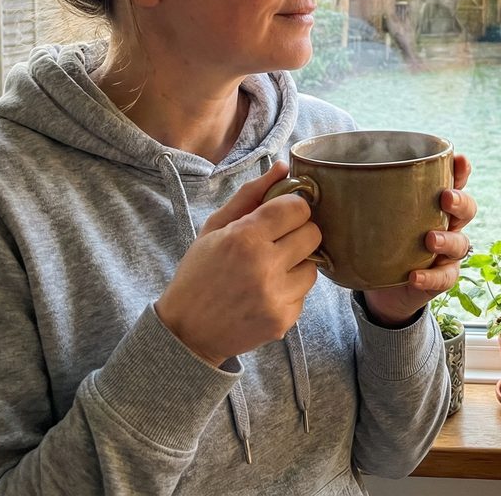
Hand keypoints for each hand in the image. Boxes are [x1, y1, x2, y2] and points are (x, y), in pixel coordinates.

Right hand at [155, 161, 320, 366]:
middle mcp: (265, 267)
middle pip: (313, 234)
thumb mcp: (214, 228)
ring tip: (269, 270)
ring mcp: (276, 297)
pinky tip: (266, 293)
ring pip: (313, 266)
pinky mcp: (284, 321)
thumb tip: (284, 167)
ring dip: (297, 264)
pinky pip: (304, 294)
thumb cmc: (199, 273)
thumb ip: (251, 195)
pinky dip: (290, 290)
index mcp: (245, 238)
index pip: (297, 208)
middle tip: (277, 242)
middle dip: (298, 233)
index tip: (280, 215)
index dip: (292, 208)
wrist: (187, 332)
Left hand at [362, 153, 475, 326]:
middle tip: (445, 198)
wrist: (380, 287)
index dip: (460, 169)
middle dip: (460, 200)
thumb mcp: (365, 213)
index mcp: (431, 201)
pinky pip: (444, 278)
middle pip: (466, 208)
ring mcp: (445, 253)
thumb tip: (303, 174)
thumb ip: (347, 194)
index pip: (453, 180)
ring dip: (447, 239)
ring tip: (429, 239)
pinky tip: (415, 275)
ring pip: (461, 243)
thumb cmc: (375, 238)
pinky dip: (430, 277)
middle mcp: (445, 223)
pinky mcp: (439, 278)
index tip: (457, 159)